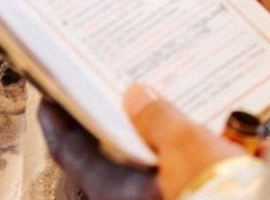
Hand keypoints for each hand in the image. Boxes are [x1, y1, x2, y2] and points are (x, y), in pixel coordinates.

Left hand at [39, 87, 242, 199]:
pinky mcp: (197, 196)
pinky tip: (221, 120)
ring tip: (174, 90)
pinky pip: (189, 165)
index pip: (72, 151)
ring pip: (154, 158)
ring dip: (165, 126)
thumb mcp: (182, 145)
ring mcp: (165, 198)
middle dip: (119, 117)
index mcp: (117, 192)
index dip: (57, 121)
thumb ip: (156, 117)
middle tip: (116, 82)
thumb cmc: (216, 196)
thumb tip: (136, 95)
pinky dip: (199, 142)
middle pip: (115, 152)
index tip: (48, 96)